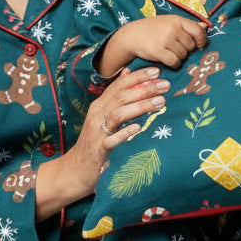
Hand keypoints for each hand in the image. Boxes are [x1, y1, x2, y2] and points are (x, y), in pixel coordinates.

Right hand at [38, 68, 168, 214]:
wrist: (74, 169)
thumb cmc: (94, 141)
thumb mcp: (103, 116)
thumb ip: (114, 96)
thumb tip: (127, 72)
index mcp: (99, 106)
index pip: (119, 86)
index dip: (137, 77)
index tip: (157, 71)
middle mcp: (96, 115)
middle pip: (121, 97)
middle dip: (144, 89)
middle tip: (165, 85)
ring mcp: (96, 132)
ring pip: (118, 114)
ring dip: (140, 106)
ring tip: (161, 102)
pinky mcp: (98, 150)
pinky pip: (111, 140)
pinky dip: (124, 133)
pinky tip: (138, 128)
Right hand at [99, 15, 207, 74]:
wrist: (131, 35)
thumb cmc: (152, 29)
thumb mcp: (170, 22)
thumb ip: (187, 26)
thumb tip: (206, 26)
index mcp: (177, 20)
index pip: (198, 30)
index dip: (201, 40)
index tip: (199, 46)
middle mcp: (172, 28)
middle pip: (190, 45)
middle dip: (186, 50)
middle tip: (177, 49)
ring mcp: (165, 39)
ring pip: (183, 55)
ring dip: (179, 57)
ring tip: (170, 54)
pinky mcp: (158, 51)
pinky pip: (175, 62)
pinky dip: (174, 64)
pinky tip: (169, 61)